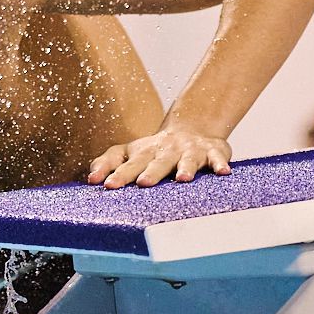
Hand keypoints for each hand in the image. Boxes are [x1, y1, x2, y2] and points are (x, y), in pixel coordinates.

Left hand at [87, 128, 231, 188]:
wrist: (191, 130)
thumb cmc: (154, 150)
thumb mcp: (130, 153)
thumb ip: (109, 163)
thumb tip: (91, 178)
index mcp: (141, 152)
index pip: (123, 160)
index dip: (113, 170)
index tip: (103, 183)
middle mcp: (163, 150)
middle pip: (154, 161)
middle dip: (148, 172)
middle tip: (141, 184)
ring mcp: (188, 150)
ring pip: (186, 160)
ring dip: (185, 168)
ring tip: (182, 178)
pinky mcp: (211, 151)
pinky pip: (216, 158)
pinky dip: (219, 164)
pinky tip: (222, 172)